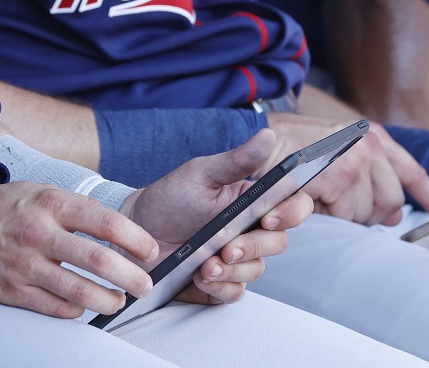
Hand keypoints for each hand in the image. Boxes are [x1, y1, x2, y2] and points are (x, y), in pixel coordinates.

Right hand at [0, 180, 158, 318]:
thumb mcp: (37, 191)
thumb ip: (73, 206)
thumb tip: (112, 227)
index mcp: (51, 203)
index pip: (106, 222)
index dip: (136, 239)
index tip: (150, 251)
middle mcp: (40, 233)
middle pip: (99, 260)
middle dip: (131, 277)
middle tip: (145, 285)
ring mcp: (25, 264)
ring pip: (79, 291)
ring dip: (108, 300)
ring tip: (119, 302)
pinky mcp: (11, 290)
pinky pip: (54, 308)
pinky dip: (75, 311)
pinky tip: (82, 307)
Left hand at [119, 129, 310, 305]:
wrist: (136, 235)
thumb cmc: (169, 199)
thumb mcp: (201, 174)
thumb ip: (237, 160)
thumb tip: (268, 136)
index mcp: (251, 200)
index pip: (292, 206)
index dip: (291, 213)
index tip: (269, 218)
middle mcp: (249, 229)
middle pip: (278, 242)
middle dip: (253, 246)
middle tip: (228, 246)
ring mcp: (236, 257)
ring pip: (256, 269)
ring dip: (232, 269)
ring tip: (204, 264)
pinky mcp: (221, 282)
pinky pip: (236, 292)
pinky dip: (220, 286)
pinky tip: (200, 276)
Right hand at [268, 113, 428, 224]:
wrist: (263, 137)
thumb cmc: (296, 144)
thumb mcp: (340, 149)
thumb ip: (371, 175)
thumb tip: (394, 215)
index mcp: (374, 136)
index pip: (412, 170)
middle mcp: (371, 146)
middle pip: (393, 202)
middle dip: (371, 213)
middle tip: (342, 206)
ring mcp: (358, 162)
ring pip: (367, 213)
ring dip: (344, 213)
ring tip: (320, 193)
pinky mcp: (341, 179)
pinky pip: (346, 216)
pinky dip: (327, 214)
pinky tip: (312, 196)